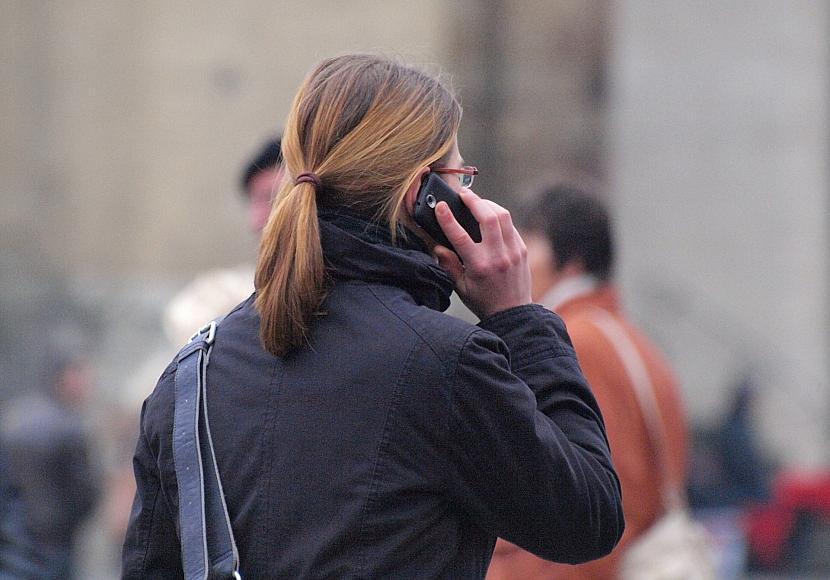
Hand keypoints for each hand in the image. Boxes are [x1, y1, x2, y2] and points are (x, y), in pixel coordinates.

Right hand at [433, 189, 530, 318]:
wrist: (512, 313)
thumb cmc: (483, 300)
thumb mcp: (460, 287)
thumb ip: (448, 264)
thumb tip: (438, 245)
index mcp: (479, 266)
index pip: (460, 236)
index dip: (448, 218)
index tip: (440, 206)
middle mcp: (498, 256)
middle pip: (488, 217)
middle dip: (474, 201)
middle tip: (464, 194)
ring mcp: (513, 251)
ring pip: (503, 216)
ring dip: (488, 204)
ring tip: (477, 201)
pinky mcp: (522, 249)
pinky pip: (511, 226)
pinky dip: (499, 217)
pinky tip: (490, 216)